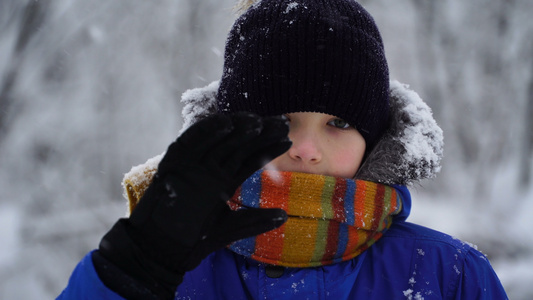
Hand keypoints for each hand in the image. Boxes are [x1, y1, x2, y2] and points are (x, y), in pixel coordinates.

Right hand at [94, 113, 290, 298]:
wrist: (160, 250)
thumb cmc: (193, 241)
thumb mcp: (230, 229)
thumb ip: (255, 222)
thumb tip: (284, 216)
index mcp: (224, 179)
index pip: (251, 158)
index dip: (269, 147)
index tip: (287, 138)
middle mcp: (211, 167)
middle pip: (239, 144)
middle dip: (260, 132)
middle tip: (281, 123)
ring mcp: (193, 163)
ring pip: (218, 138)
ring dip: (237, 127)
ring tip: (258, 122)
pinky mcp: (175, 162)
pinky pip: (191, 141)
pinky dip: (205, 131)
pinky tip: (225, 122)